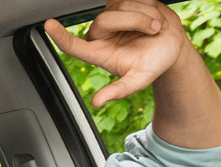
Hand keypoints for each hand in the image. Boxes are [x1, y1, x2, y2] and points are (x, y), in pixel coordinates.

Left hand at [44, 0, 194, 106]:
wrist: (172, 47)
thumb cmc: (153, 63)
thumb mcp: (139, 80)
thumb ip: (118, 91)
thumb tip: (97, 102)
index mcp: (98, 52)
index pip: (72, 45)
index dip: (60, 36)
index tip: (49, 25)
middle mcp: (101, 32)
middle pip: (105, 19)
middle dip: (134, 21)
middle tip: (153, 31)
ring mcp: (111, 14)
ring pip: (122, 5)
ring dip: (146, 15)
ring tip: (155, 28)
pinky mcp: (123, 1)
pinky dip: (150, 7)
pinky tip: (154, 17)